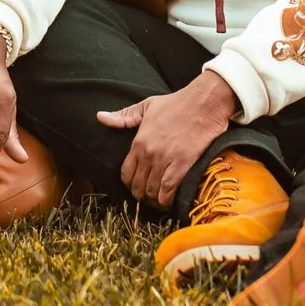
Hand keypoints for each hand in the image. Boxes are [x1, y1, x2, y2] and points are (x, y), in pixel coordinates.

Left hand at [110, 70, 237, 209]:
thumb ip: (123, 116)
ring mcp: (165, 160)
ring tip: (158, 201)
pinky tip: (168, 202)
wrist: (204, 103)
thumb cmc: (177, 103)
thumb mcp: (146, 106)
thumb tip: (100, 117)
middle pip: (138, 186)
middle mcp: (149, 154)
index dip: (129, 183)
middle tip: (148, 197)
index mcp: (139, 142)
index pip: (126, 173)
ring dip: (153, 200)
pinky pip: (168, 191)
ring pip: (152, 191)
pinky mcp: (182, 165)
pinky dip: (166, 201)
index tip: (135, 186)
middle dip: (141, 195)